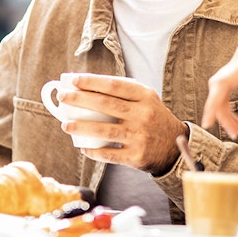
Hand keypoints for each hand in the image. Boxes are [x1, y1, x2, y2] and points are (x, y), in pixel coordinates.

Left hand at [58, 74, 186, 173]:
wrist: (174, 145)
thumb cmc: (152, 117)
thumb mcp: (145, 99)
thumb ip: (123, 91)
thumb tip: (87, 87)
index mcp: (144, 96)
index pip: (113, 85)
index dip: (91, 82)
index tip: (73, 80)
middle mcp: (143, 115)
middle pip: (105, 104)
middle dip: (79, 100)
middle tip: (63, 97)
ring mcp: (140, 136)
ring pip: (104, 130)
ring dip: (80, 127)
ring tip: (65, 125)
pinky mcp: (136, 156)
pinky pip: (110, 154)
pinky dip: (94, 151)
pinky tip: (83, 148)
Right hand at [201, 36, 237, 137]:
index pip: (225, 81)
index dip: (213, 102)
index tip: (208, 122)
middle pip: (219, 85)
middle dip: (221, 112)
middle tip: (235, 133)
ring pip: (221, 86)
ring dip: (224, 109)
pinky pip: (227, 83)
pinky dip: (228, 101)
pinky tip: (237, 118)